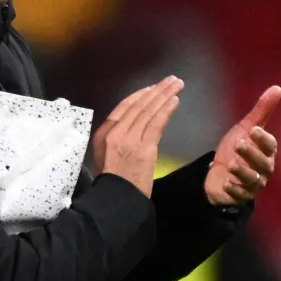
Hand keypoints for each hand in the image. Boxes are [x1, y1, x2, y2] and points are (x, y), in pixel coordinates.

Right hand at [93, 76, 184, 196]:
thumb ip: (116, 138)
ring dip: (165, 95)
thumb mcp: (105, 156)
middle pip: (139, 105)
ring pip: (149, 111)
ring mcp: (130, 139)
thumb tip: (132, 125)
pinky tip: (174, 100)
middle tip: (171, 79)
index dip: (140, 95)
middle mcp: (116, 132)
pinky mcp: (144, 148)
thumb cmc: (112, 182)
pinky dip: (166, 110)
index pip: (123, 107)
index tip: (152, 88)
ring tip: (176, 84)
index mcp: (104, 133)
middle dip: (156, 90)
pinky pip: (156, 123)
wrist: (117, 200)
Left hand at [205, 86, 280, 205]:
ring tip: (232, 164)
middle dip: (251, 154)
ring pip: (252, 180)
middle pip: (262, 163)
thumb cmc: (237, 148)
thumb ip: (261, 110)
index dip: (262, 139)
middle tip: (239, 144)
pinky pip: (240, 195)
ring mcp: (253, 184)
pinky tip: (226, 183)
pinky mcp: (240, 195)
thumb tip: (277, 88)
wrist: (219, 171)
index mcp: (266, 151)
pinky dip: (234, 190)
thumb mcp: (245, 128)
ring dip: (243, 172)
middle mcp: (263, 169)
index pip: (270, 145)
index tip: (253, 130)